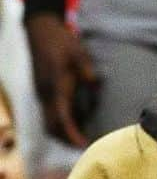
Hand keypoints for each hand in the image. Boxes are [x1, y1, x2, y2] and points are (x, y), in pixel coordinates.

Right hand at [26, 12, 96, 146]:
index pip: (61, 117)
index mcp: (55, 86)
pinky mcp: (43, 91)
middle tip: (87, 149)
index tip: (83, 145)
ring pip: (48, 122)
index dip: (71, 133)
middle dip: (67, 140)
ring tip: (82, 141)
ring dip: (62, 134)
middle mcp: (46, 93)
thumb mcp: (78, 50)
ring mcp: (42, 93)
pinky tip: (75, 126)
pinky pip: (49, 114)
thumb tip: (93, 83)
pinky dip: (59, 124)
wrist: (40, 30)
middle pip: (52, 126)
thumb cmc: (62, 40)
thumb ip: (86, 68)